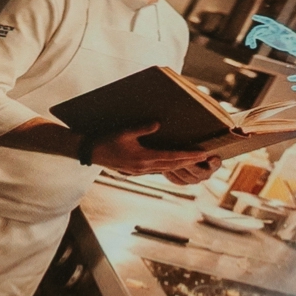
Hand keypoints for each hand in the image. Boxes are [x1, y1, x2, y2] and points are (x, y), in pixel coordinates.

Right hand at [99, 122, 215, 182]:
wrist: (91, 152)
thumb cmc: (107, 140)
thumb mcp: (125, 132)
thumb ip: (142, 128)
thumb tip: (158, 124)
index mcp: (144, 158)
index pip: (172, 157)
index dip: (188, 155)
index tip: (202, 153)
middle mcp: (144, 167)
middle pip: (172, 165)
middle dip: (189, 161)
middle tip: (205, 157)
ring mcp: (140, 171)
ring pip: (165, 169)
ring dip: (180, 165)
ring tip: (192, 160)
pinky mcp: (136, 170)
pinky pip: (157, 169)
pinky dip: (168, 166)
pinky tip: (171, 163)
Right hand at [244, 16, 294, 52]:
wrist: (294, 44)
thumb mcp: (295, 40)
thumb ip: (291, 37)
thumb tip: (288, 35)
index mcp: (277, 27)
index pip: (268, 21)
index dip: (261, 19)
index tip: (254, 17)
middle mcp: (271, 28)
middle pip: (259, 28)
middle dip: (253, 34)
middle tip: (249, 42)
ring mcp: (267, 32)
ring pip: (256, 32)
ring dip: (251, 38)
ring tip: (250, 45)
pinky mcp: (266, 37)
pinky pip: (256, 36)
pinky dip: (252, 40)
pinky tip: (252, 46)